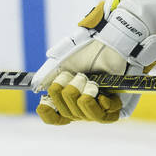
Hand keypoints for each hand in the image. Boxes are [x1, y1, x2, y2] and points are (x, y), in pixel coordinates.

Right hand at [32, 0, 155, 125]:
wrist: (111, 39)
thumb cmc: (89, 47)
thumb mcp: (63, 60)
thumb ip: (48, 74)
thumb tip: (36, 89)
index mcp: (70, 96)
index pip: (57, 117)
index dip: (49, 114)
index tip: (43, 104)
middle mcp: (84, 103)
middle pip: (67, 115)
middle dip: (66, 94)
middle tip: (75, 76)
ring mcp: (101, 105)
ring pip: (84, 116)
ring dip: (81, 96)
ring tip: (87, 80)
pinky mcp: (118, 105)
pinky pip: (106, 116)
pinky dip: (98, 102)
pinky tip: (99, 90)